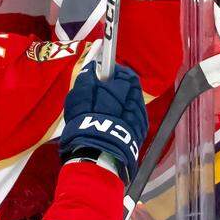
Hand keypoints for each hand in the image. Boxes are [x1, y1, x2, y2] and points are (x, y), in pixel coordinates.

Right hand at [59, 61, 146, 177]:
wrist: (97, 152)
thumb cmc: (85, 121)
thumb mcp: (78, 96)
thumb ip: (86, 79)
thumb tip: (93, 67)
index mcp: (122, 88)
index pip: (123, 73)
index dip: (114, 71)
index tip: (105, 73)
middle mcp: (135, 100)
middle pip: (132, 87)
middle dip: (121, 85)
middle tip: (107, 89)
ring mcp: (140, 116)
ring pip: (134, 102)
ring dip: (125, 100)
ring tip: (110, 106)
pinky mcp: (140, 131)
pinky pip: (136, 116)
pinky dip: (127, 114)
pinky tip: (116, 119)